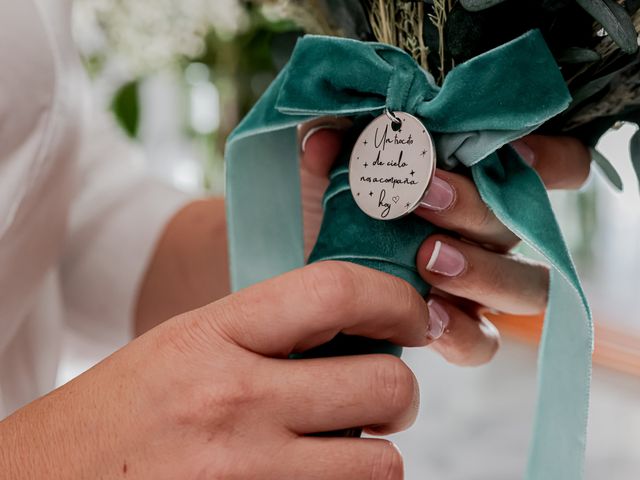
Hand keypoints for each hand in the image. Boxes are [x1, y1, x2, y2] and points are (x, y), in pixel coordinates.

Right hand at [1, 262, 429, 478]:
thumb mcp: (186, 346)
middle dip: (396, 389)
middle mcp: (233, 403)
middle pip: (385, 385)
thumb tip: (357, 330)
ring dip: (373, 452)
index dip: (394, 298)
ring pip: (382, 464)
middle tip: (374, 391)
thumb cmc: (119, 414)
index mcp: (212, 337)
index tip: (411, 313)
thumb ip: (267, 332)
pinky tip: (310, 475)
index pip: (335, 292)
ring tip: (335, 444)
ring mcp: (247, 476)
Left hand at [300, 123, 590, 365]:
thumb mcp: (336, 164)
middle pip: (526, 224)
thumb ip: (338, 140)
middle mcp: (493, 232)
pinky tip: (427, 314)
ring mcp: (482, 284)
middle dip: (476, 209)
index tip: (511, 151)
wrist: (316, 271)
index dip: (552, 158)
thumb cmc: (341, 205)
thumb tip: (324, 140)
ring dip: (482, 271)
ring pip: (528, 288)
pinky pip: (483, 343)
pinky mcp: (458, 328)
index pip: (559, 165)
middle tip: (424, 198)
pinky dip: (462, 331)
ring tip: (427, 260)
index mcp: (482, 181)